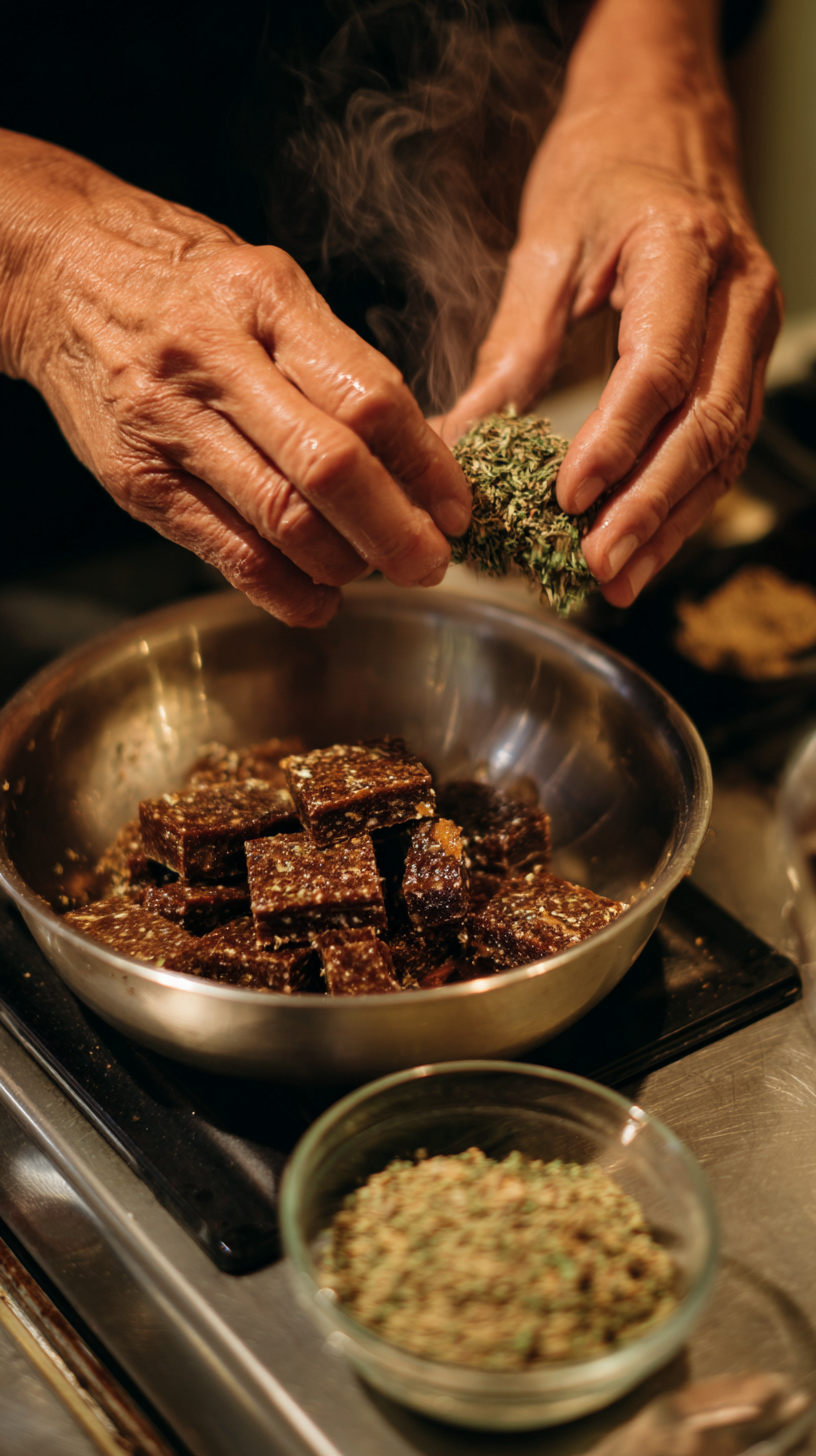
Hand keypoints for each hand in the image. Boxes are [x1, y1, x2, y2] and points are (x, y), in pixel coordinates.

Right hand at [0, 133, 470, 625]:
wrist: (62, 276)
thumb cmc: (185, 284)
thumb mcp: (269, 286)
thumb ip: (337, 362)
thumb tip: (416, 456)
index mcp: (265, 300)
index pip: (370, 398)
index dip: (427, 466)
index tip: (456, 507)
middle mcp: (215, 361)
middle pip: (331, 467)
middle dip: (396, 531)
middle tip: (430, 562)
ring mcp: (171, 425)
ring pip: (282, 519)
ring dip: (346, 564)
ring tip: (374, 571)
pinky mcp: (139, 482)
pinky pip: (227, 553)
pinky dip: (285, 591)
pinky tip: (319, 599)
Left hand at [439, 0, 781, 605]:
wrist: (663, 116)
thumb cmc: (601, 168)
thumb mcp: (545, 245)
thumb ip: (514, 344)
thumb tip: (461, 439)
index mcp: (683, 255)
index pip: (659, 370)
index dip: (616, 443)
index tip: (568, 499)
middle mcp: (737, 298)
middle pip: (706, 425)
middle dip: (650, 506)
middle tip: (597, 566)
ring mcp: (751, 332)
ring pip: (724, 448)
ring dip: (672, 522)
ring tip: (618, 579)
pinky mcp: (742, 358)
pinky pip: (722, 444)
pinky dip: (684, 500)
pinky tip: (645, 544)